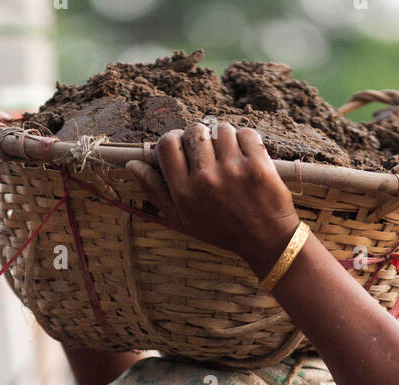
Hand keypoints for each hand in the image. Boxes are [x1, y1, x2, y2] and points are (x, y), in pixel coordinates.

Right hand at [124, 122, 301, 278]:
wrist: (265, 242)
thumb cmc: (220, 231)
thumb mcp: (182, 220)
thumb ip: (155, 192)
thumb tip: (133, 165)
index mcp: (184, 193)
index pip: (168, 144)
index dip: (174, 140)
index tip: (183, 148)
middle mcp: (206, 180)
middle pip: (193, 131)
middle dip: (200, 136)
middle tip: (208, 152)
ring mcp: (233, 170)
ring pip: (220, 128)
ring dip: (223, 137)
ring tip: (228, 156)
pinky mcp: (257, 164)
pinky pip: (245, 132)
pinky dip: (245, 140)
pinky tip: (246, 157)